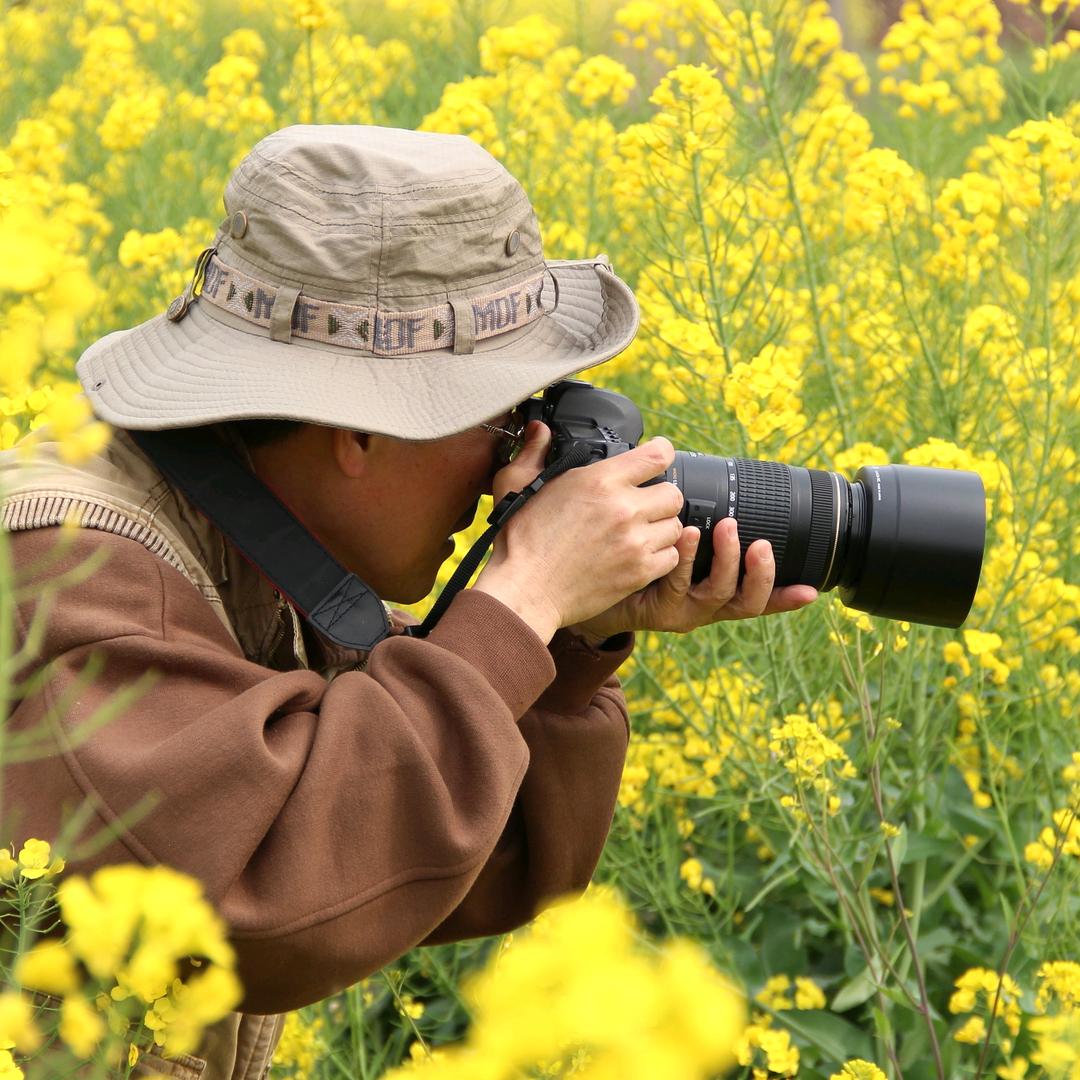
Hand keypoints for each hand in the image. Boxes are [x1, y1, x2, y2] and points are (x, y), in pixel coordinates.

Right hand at [474, 421, 684, 641]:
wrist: (525, 590)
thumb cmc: (520, 539)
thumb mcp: (515, 483)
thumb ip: (534, 451)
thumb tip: (539, 430)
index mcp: (599, 481)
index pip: (657, 455)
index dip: (662, 452)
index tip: (659, 456)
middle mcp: (623, 509)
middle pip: (672, 493)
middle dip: (661, 495)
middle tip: (645, 503)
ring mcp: (634, 543)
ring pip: (676, 526)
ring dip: (662, 527)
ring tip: (641, 531)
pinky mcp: (638, 572)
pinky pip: (672, 558)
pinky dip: (661, 556)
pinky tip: (640, 554)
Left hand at [565, 515, 818, 644]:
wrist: (582, 585)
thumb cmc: (626, 559)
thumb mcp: (667, 540)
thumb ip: (692, 518)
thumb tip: (705, 477)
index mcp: (710, 589)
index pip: (755, 596)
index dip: (785, 596)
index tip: (812, 590)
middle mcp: (701, 605)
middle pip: (747, 602)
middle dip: (762, 573)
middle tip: (761, 543)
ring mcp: (680, 609)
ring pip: (718, 594)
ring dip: (728, 560)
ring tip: (727, 529)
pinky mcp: (655, 608)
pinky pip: (677, 585)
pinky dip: (686, 559)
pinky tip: (686, 535)